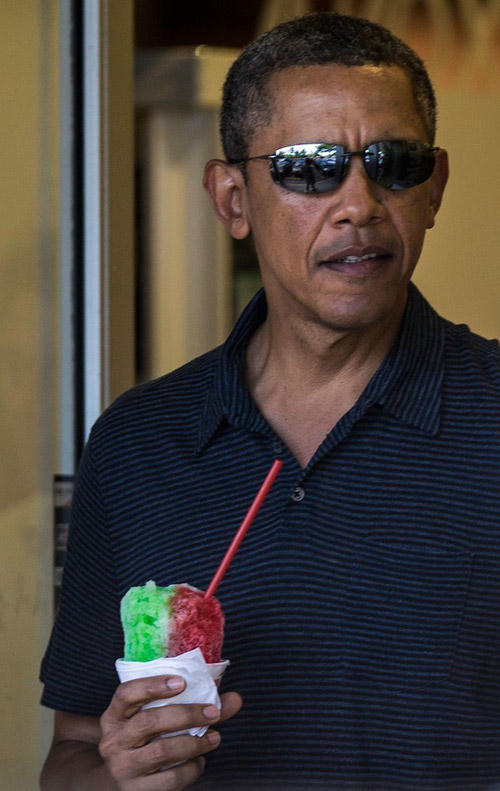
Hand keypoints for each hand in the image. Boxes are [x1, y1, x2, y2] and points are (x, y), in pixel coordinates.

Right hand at [99, 675, 241, 789]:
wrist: (120, 784)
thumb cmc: (145, 742)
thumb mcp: (155, 719)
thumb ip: (194, 704)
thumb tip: (235, 699)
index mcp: (114, 716)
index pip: (126, 694)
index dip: (153, 685)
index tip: (182, 682)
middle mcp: (113, 741)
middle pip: (149, 721)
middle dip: (186, 714)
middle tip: (213, 712)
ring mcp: (122, 767)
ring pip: (162, 751)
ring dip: (195, 743)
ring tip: (214, 737)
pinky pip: (170, 779)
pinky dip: (191, 769)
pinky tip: (200, 761)